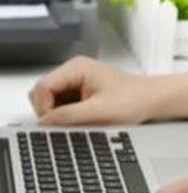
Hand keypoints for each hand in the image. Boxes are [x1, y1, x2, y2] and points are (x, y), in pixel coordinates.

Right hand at [29, 56, 156, 124]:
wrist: (151, 100)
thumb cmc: (132, 100)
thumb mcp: (98, 111)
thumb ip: (68, 115)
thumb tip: (43, 121)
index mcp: (75, 68)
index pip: (42, 86)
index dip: (43, 107)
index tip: (52, 123)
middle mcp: (71, 70)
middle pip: (41, 91)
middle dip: (46, 110)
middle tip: (62, 124)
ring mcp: (73, 79)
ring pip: (47, 98)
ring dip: (54, 112)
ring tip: (72, 120)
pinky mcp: (76, 90)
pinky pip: (58, 102)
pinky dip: (62, 113)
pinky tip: (76, 118)